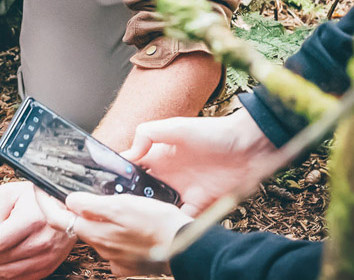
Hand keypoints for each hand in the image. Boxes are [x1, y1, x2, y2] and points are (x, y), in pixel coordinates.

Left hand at [0, 182, 74, 279]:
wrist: (68, 206)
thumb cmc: (39, 196)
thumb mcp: (11, 194)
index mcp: (31, 220)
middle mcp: (41, 242)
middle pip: (0, 261)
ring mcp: (47, 257)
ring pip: (9, 274)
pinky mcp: (48, 266)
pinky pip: (21, 278)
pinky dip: (2, 277)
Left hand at [53, 191, 190, 276]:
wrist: (186, 247)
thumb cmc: (158, 224)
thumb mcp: (122, 204)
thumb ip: (91, 205)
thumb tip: (69, 201)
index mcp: (94, 232)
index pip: (56, 218)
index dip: (45, 202)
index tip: (39, 189)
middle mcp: (101, 248)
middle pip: (77, 226)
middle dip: (73, 209)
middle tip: (76, 191)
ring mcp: (114, 258)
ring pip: (97, 234)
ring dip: (99, 220)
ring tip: (112, 204)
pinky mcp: (129, 264)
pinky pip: (116, 246)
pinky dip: (117, 233)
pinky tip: (129, 225)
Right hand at [122, 111, 275, 214]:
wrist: (249, 146)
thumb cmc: (214, 132)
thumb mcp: (176, 127)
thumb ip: (148, 134)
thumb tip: (129, 154)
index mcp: (159, 156)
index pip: (132, 166)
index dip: (119, 175)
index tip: (104, 185)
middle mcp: (168, 174)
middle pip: (142, 191)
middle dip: (131, 199)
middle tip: (119, 209)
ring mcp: (183, 190)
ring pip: (159, 207)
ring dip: (151, 213)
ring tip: (138, 221)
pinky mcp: (200, 203)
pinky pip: (183, 217)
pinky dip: (175, 224)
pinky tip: (166, 227)